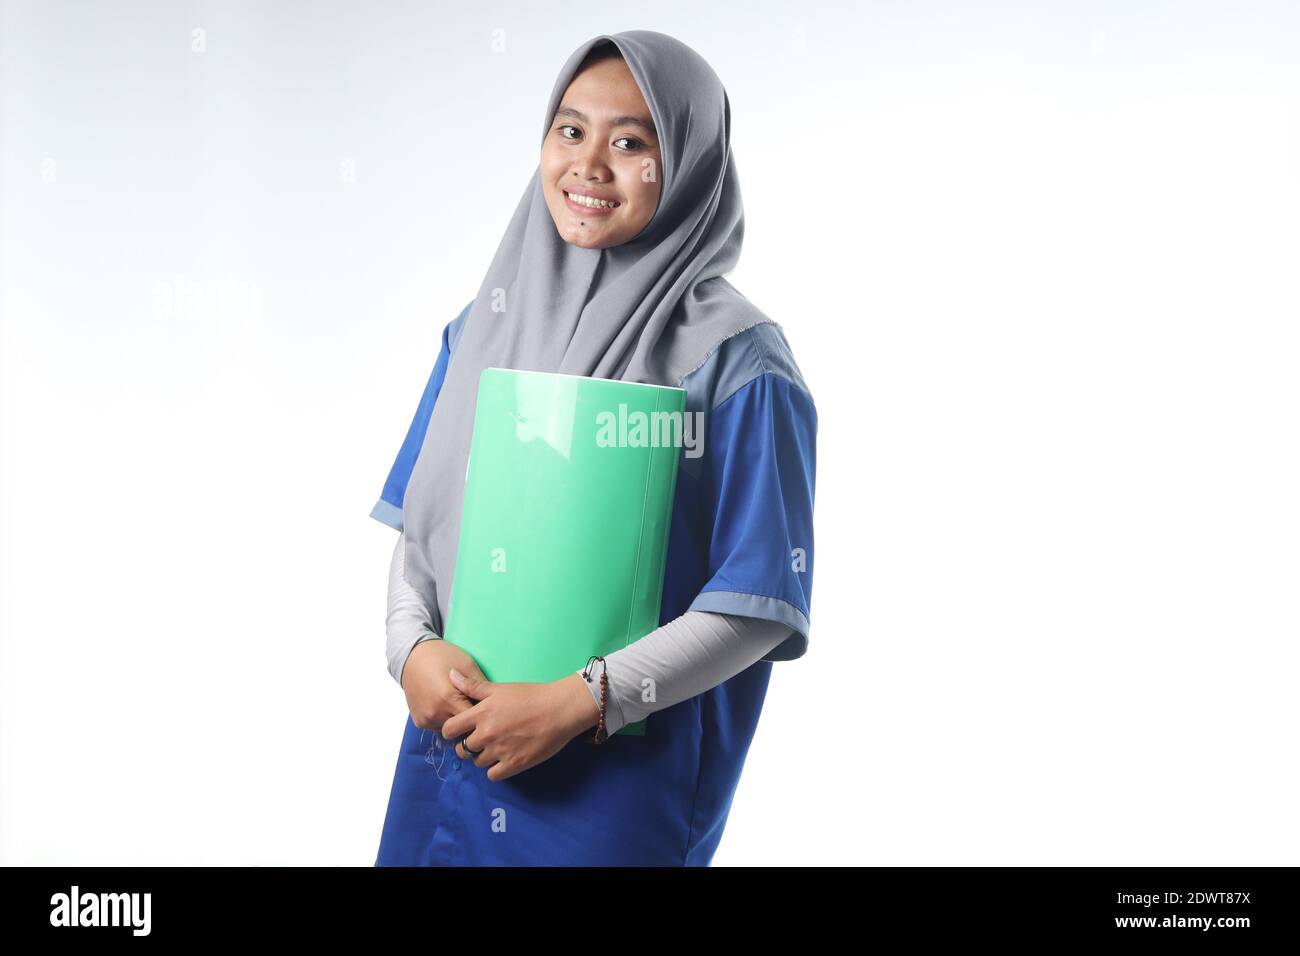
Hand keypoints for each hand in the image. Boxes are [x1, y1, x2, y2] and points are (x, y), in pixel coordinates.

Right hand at [400, 639, 487, 732]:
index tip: (490, 712)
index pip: (473, 720)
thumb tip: (496, 704)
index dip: (483, 716)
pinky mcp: (419, 722)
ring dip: (458, 723)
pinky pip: (438, 727)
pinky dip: (446, 721)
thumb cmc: (442, 656)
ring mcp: (425, 719)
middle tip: (477, 709)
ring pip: (450, 730)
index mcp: (448, 699)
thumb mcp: (467, 665)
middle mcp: (435, 713)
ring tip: (461, 704)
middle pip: (462, 729)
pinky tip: (448, 706)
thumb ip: (481, 687)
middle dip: (471, 722)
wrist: (412, 656)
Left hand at [439, 670, 600, 781]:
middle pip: (462, 750)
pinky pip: (493, 775)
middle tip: (480, 740)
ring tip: (495, 748)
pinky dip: (496, 769)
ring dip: (483, 757)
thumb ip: (473, 686)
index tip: (460, 730)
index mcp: (480, 714)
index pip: (449, 730)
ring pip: (477, 763)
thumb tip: (450, 675)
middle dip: (467, 746)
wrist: (560, 709)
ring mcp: (500, 751)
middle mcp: (487, 734)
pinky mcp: (514, 764)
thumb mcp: (499, 688)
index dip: (452, 731)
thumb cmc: (531, 695)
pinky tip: (504, 759)